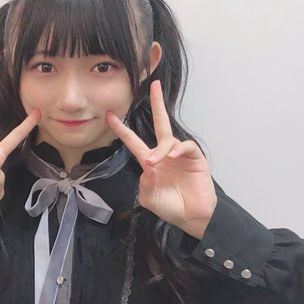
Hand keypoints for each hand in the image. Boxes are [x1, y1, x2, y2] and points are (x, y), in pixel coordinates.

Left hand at [106, 80, 216, 238]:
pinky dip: (178, 149)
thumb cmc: (170, 207)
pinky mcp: (195, 159)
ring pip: (169, 140)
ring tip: (155, 162)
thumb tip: (147, 165)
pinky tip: (172, 156)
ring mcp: (180, 155)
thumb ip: (145, 183)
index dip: (122, 129)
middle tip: (153, 85)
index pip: (134, 141)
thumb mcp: (149, 197)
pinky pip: (186, 147)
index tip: (109, 115)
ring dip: (160, 150)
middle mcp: (165, 154)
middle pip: (161, 123)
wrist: (192, 217)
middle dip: (157, 104)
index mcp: (150, 162)